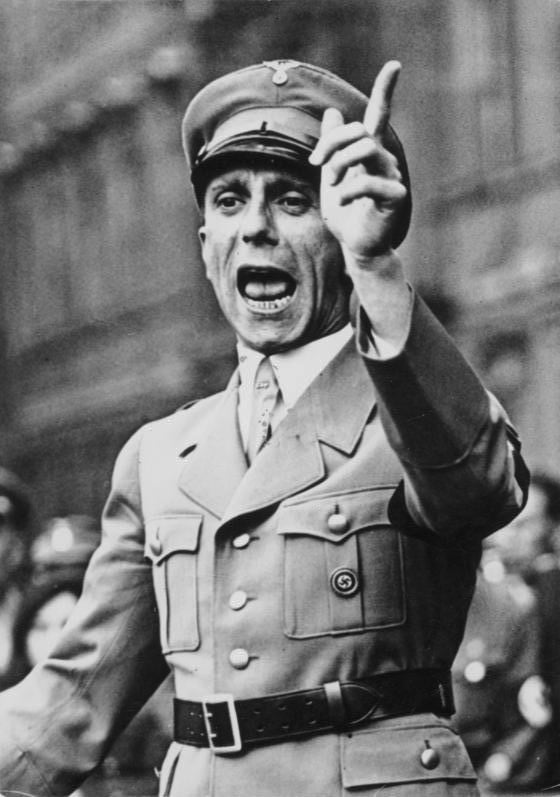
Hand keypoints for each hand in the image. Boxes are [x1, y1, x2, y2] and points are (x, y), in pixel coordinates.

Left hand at [309, 61, 406, 261]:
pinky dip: (348, 190)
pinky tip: (343, 201)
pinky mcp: (394, 197)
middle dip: (332, 143)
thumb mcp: (330, 176)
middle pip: (360, 131)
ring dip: (340, 163)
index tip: (395, 66)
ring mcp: (391, 177)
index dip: (386, 90)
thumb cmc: (346, 214)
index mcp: (370, 152)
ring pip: (366, 149)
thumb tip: (331, 111)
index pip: (378, 116)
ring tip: (331, 183)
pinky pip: (368, 182)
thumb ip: (331, 147)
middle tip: (317, 163)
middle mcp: (384, 160)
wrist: (356, 247)